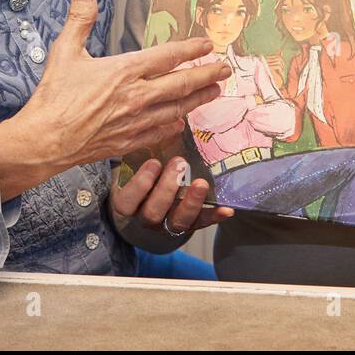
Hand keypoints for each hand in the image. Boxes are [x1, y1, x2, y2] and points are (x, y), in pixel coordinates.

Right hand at [0, 0, 229, 196]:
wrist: (46, 141)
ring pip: (177, 109)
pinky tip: (181, 122)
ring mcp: (135, 122)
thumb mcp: (64, 51)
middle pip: (181, 83)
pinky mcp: (129, 142)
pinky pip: (160, 132)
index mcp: (124, 71)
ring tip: (215, 91)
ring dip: (198, 99)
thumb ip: (79, 20)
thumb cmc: (54, 97)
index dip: (191, 49)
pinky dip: (174, 125)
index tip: (207, 44)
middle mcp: (136, 96)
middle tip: (225, 69)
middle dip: (207, 74)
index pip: (167, 56)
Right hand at [111, 155, 234, 236]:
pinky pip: (201, 223)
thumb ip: (136, 157)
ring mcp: (167, 226)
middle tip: (180, 163)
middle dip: (167, 188)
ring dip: (191, 202)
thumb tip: (155, 127)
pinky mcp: (188, 226)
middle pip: (153, 212)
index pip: (127, 201)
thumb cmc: (138, 181)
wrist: (147, 210)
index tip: (154, 162)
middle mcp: (146, 218)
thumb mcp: (130, 171)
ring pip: (178, 221)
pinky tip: (226, 209)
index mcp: (128, 205)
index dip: (140, 184)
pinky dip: (214, 216)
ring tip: (201, 182)